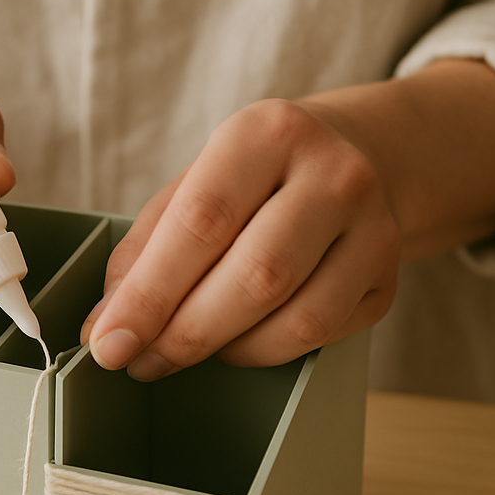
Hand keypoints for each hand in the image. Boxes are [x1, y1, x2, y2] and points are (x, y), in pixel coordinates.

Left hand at [81, 98, 401, 376]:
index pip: (200, 224)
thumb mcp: (193, 185)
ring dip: (225, 351)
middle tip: (141, 360)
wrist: (359, 158)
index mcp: (265, 134)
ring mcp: (373, 228)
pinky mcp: (388, 279)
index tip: (108, 342)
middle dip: (184, 333)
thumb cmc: (255, 178)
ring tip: (182, 351)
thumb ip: (144, 250)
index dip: (149, 294)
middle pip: (255, 276)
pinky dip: (264, 352)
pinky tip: (236, 341)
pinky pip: (321, 338)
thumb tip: (106, 326)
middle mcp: (332, 174)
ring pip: (296, 319)